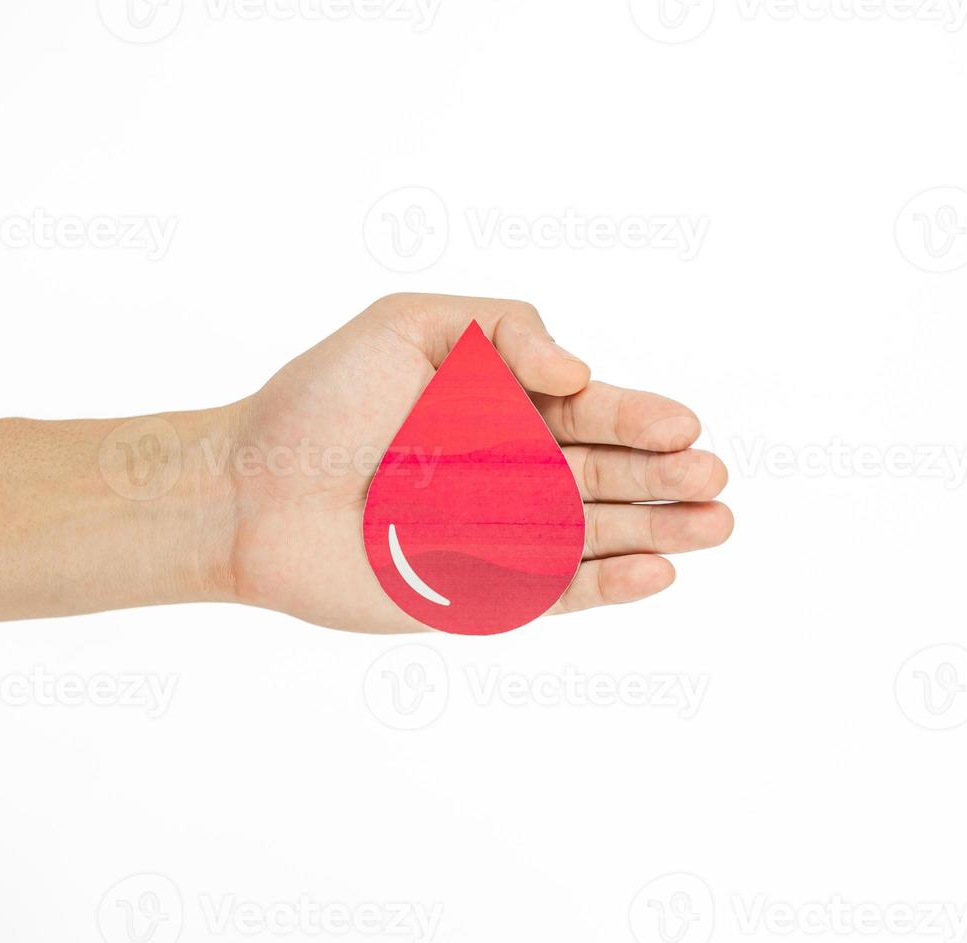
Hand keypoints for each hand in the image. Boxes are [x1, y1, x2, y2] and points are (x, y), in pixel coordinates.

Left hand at [218, 293, 732, 631]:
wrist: (249, 492)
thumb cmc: (318, 401)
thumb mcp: (406, 325)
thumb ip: (500, 328)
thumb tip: (578, 369)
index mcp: (500, 406)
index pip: (587, 412)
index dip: (638, 418)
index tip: (684, 425)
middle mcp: (510, 471)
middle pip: (607, 476)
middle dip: (664, 477)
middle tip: (714, 477)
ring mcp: (500, 535)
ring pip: (597, 535)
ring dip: (658, 531)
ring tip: (717, 523)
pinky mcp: (481, 593)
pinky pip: (558, 592)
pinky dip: (609, 586)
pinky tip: (658, 572)